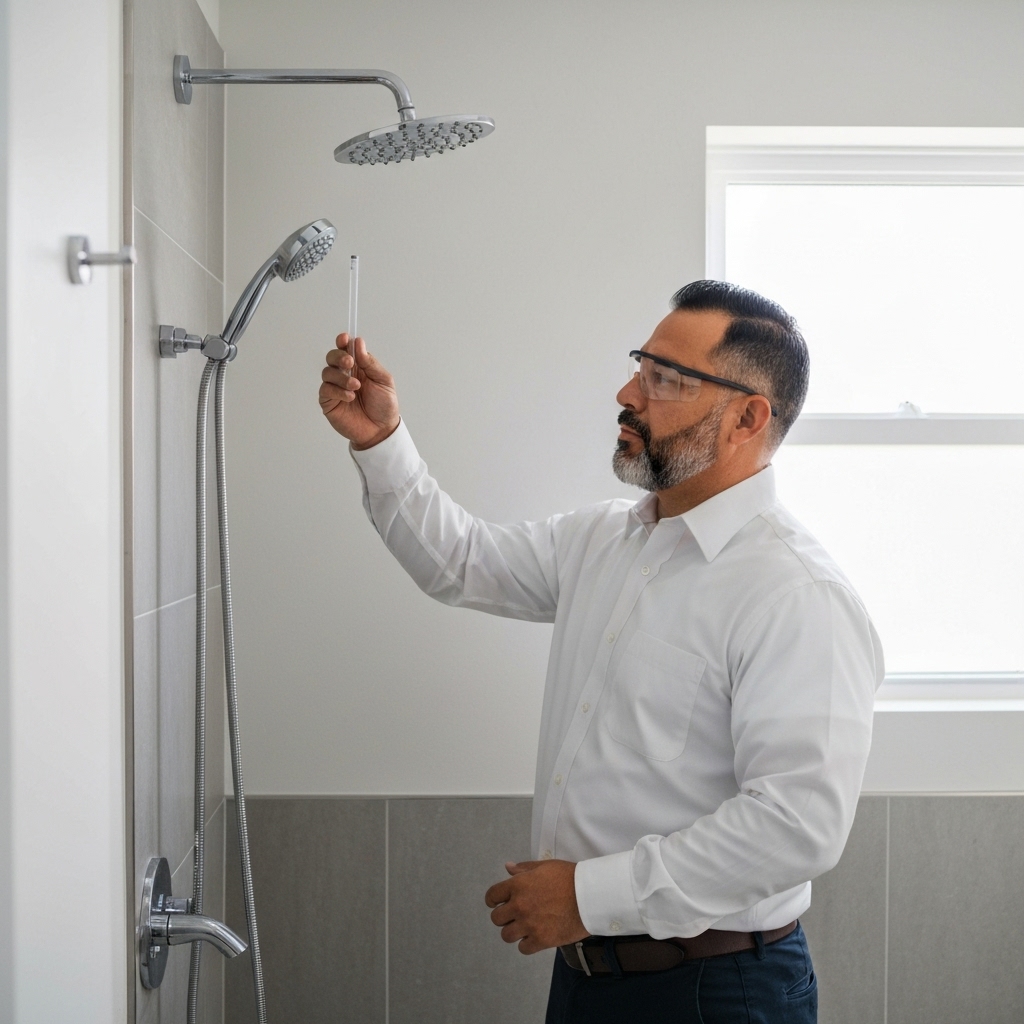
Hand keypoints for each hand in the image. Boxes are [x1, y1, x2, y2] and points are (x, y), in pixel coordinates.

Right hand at [319, 333, 400, 448]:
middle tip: (349, 363)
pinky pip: (325, 390)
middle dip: (338, 357)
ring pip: (327, 372)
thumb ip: (370, 363)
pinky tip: (350, 397)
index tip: (344, 338)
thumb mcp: (383, 381)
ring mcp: (335, 388)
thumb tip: (358, 343)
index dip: (342, 341)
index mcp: (358, 367)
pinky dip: (337, 391)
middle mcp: (344, 375)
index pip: (346, 349)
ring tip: (356, 387)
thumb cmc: (383, 406)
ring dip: (341, 377)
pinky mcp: (329, 402)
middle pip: (331, 357)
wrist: (381, 430)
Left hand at [484, 860, 588, 954]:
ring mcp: (529, 924)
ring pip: (507, 936)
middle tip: (515, 915)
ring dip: (514, 932)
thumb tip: (507, 867)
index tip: (498, 903)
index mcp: (518, 885)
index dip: (493, 900)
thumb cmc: (569, 877)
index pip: (492, 896)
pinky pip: (523, 949)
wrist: (589, 895)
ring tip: (525, 927)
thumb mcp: (545, 866)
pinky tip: (535, 936)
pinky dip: (527, 944)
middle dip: (504, 916)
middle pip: (497, 918)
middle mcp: (519, 906)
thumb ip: (524, 868)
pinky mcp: (541, 940)